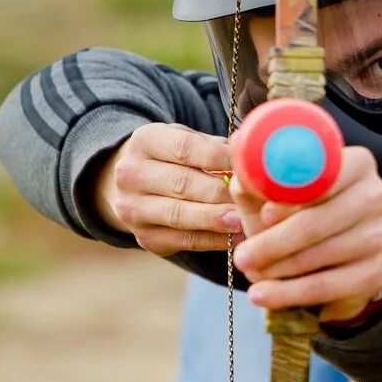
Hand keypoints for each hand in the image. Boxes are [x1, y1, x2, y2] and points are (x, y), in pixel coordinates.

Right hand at [95, 123, 242, 254]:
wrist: (137, 187)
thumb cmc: (175, 160)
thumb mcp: (187, 141)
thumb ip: (215, 146)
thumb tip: (245, 150)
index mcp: (144, 142)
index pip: (185, 148)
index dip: (219, 157)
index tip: (245, 166)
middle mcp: (131, 175)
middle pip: (182, 183)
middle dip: (220, 192)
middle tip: (250, 197)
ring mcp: (133, 209)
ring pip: (180, 215)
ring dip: (215, 219)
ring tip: (243, 220)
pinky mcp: (145, 238)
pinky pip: (184, 240)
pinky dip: (214, 240)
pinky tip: (236, 237)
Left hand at [228, 143, 381, 323]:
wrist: (332, 255)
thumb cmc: (298, 214)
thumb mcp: (276, 194)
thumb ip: (259, 181)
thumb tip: (243, 181)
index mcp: (356, 164)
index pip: (323, 178)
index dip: (291, 196)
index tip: (264, 215)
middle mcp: (376, 196)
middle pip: (319, 220)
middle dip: (274, 242)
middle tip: (242, 256)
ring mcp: (380, 237)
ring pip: (320, 255)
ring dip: (277, 268)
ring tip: (250, 273)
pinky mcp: (373, 273)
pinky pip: (325, 286)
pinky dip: (288, 292)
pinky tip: (263, 296)